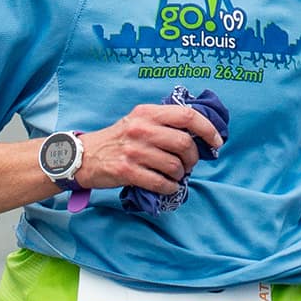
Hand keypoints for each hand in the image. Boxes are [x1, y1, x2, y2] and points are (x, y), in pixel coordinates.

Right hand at [77, 104, 224, 194]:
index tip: (216, 142)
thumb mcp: (138, 121)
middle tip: (189, 165)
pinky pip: (161, 182)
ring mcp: (134, 150)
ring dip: (180, 175)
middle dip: (193, 159)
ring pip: (174, 165)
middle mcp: (141, 129)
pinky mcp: (127, 171)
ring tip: (175, 175)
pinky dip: (170, 187)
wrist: (84, 156)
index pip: (187, 116)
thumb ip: (163, 123)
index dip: (208, 129)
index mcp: (147, 113)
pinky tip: (168, 186)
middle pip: (184, 144)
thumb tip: (197, 135)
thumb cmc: (118, 139)